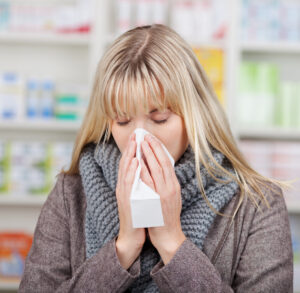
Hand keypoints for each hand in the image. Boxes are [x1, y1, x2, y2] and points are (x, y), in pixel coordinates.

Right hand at [115, 132, 145, 268]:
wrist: (132, 235)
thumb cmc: (139, 214)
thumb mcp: (139, 195)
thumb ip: (141, 182)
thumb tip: (146, 169)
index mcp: (127, 185)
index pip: (129, 163)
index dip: (132, 149)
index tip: (138, 137)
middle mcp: (123, 187)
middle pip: (125, 163)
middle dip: (131, 148)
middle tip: (136, 134)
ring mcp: (123, 193)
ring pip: (125, 171)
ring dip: (130, 155)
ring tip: (134, 142)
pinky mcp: (126, 201)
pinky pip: (128, 183)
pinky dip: (131, 171)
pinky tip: (134, 162)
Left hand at [140, 134, 185, 264]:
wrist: (169, 236)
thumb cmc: (166, 216)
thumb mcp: (170, 197)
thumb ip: (166, 183)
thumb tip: (159, 170)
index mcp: (174, 185)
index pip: (167, 162)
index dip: (159, 149)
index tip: (152, 138)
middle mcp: (171, 187)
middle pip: (163, 162)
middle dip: (154, 147)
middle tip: (146, 135)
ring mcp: (165, 193)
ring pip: (157, 169)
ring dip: (149, 155)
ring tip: (142, 143)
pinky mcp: (157, 201)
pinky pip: (149, 183)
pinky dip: (144, 171)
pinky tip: (138, 162)